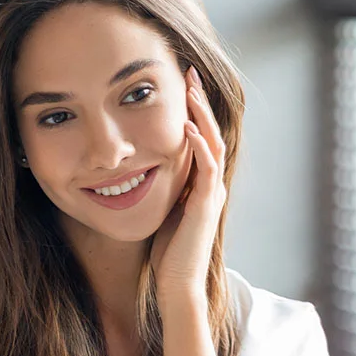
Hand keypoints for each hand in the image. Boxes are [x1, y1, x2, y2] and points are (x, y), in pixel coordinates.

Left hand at [150, 66, 225, 308]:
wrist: (177, 284)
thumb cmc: (167, 253)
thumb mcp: (164, 210)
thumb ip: (163, 189)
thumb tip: (143, 169)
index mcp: (202, 185)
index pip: (201, 138)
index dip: (194, 110)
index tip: (181, 85)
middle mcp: (212, 184)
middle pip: (211, 132)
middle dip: (200, 101)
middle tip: (189, 72)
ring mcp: (212, 193)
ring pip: (213, 142)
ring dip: (201, 114)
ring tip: (190, 88)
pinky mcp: (206, 204)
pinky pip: (206, 167)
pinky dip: (198, 144)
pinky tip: (186, 126)